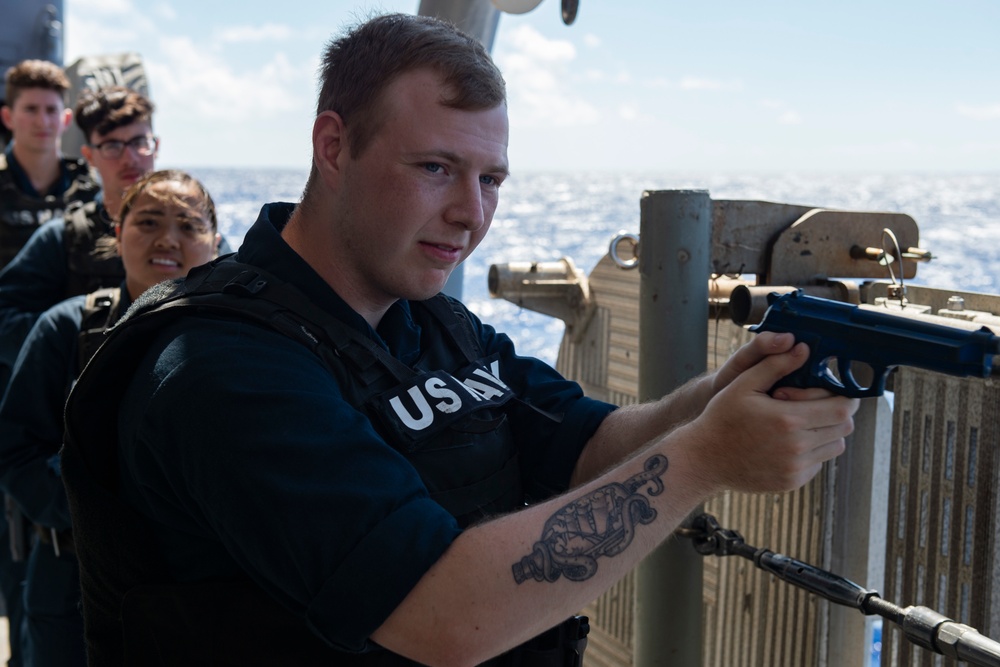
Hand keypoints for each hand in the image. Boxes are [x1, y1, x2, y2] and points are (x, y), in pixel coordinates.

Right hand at [684, 340, 858, 494]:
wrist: (704, 458)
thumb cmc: (722, 417)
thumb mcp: (743, 384)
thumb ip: (775, 365)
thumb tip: (804, 349)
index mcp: (789, 419)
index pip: (842, 408)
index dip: (843, 397)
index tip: (831, 391)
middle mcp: (797, 447)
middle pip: (844, 428)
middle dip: (836, 412)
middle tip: (813, 404)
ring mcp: (796, 468)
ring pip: (834, 446)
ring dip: (826, 432)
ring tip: (801, 423)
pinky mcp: (792, 481)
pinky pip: (818, 463)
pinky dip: (811, 451)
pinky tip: (787, 442)